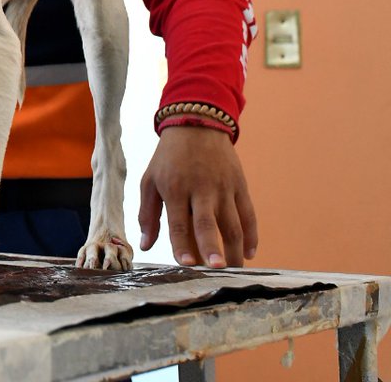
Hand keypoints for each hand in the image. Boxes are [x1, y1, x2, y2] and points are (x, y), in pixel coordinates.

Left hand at [138, 125, 257, 267]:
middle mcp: (200, 189)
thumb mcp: (150, 181)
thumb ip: (147, 215)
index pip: (178, 223)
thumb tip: (145, 246)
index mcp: (175, 189)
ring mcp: (223, 188)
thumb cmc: (168, 159)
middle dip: (212, 247)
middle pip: (208, 224)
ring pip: (233, 223)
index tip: (187, 265)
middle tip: (217, 269)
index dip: (182, 244)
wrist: (196, 126)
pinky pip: (248, 214)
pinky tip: (250, 254)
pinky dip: (252, 235)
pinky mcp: (239, 185)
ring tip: (233, 272)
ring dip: (234, 250)